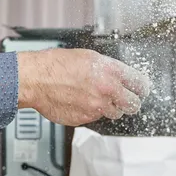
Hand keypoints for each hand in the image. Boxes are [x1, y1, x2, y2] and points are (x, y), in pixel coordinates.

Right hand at [17, 48, 151, 125]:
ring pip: (114, 113)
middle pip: (133, 104)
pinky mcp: (84, 119)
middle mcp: (107, 90)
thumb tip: (119, 77)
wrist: (35, 80)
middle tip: (124, 99)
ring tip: (94, 99)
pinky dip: (90, 112)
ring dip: (109, 108)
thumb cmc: (55, 65)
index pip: (140, 84)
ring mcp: (96, 107)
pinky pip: (94, 118)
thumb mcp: (88, 57)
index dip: (141, 87)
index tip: (140, 89)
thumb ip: (107, 68)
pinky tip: (79, 102)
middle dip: (129, 101)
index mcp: (111, 71)